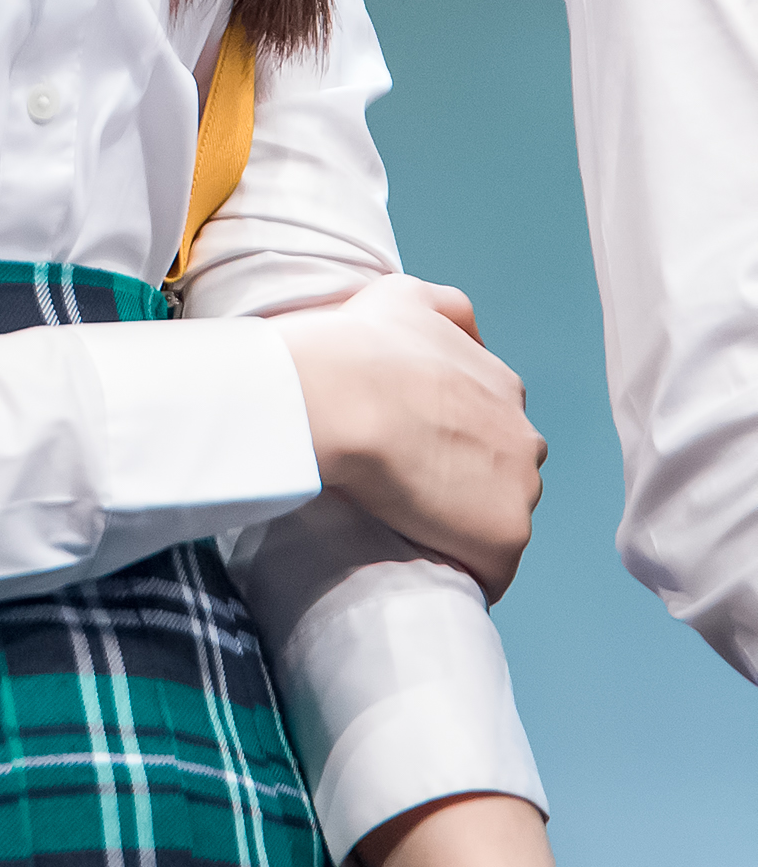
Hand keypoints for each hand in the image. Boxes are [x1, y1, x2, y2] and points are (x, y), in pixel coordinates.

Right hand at [275, 274, 545, 599]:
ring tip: (407, 527)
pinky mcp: (503, 537)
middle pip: (501, 476)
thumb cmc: (360, 345)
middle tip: (403, 489)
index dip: (450, 443)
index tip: (410, 452)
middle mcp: (524, 437)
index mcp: (503, 387)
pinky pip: (489, 571)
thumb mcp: (406, 295)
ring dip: (461, 529)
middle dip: (464, 485)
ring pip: (496, 522)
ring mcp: (520, 490)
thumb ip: (448, 310)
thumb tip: (469, 333)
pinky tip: (422, 561)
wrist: (341, 395)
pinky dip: (461, 571)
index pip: (490, 428)